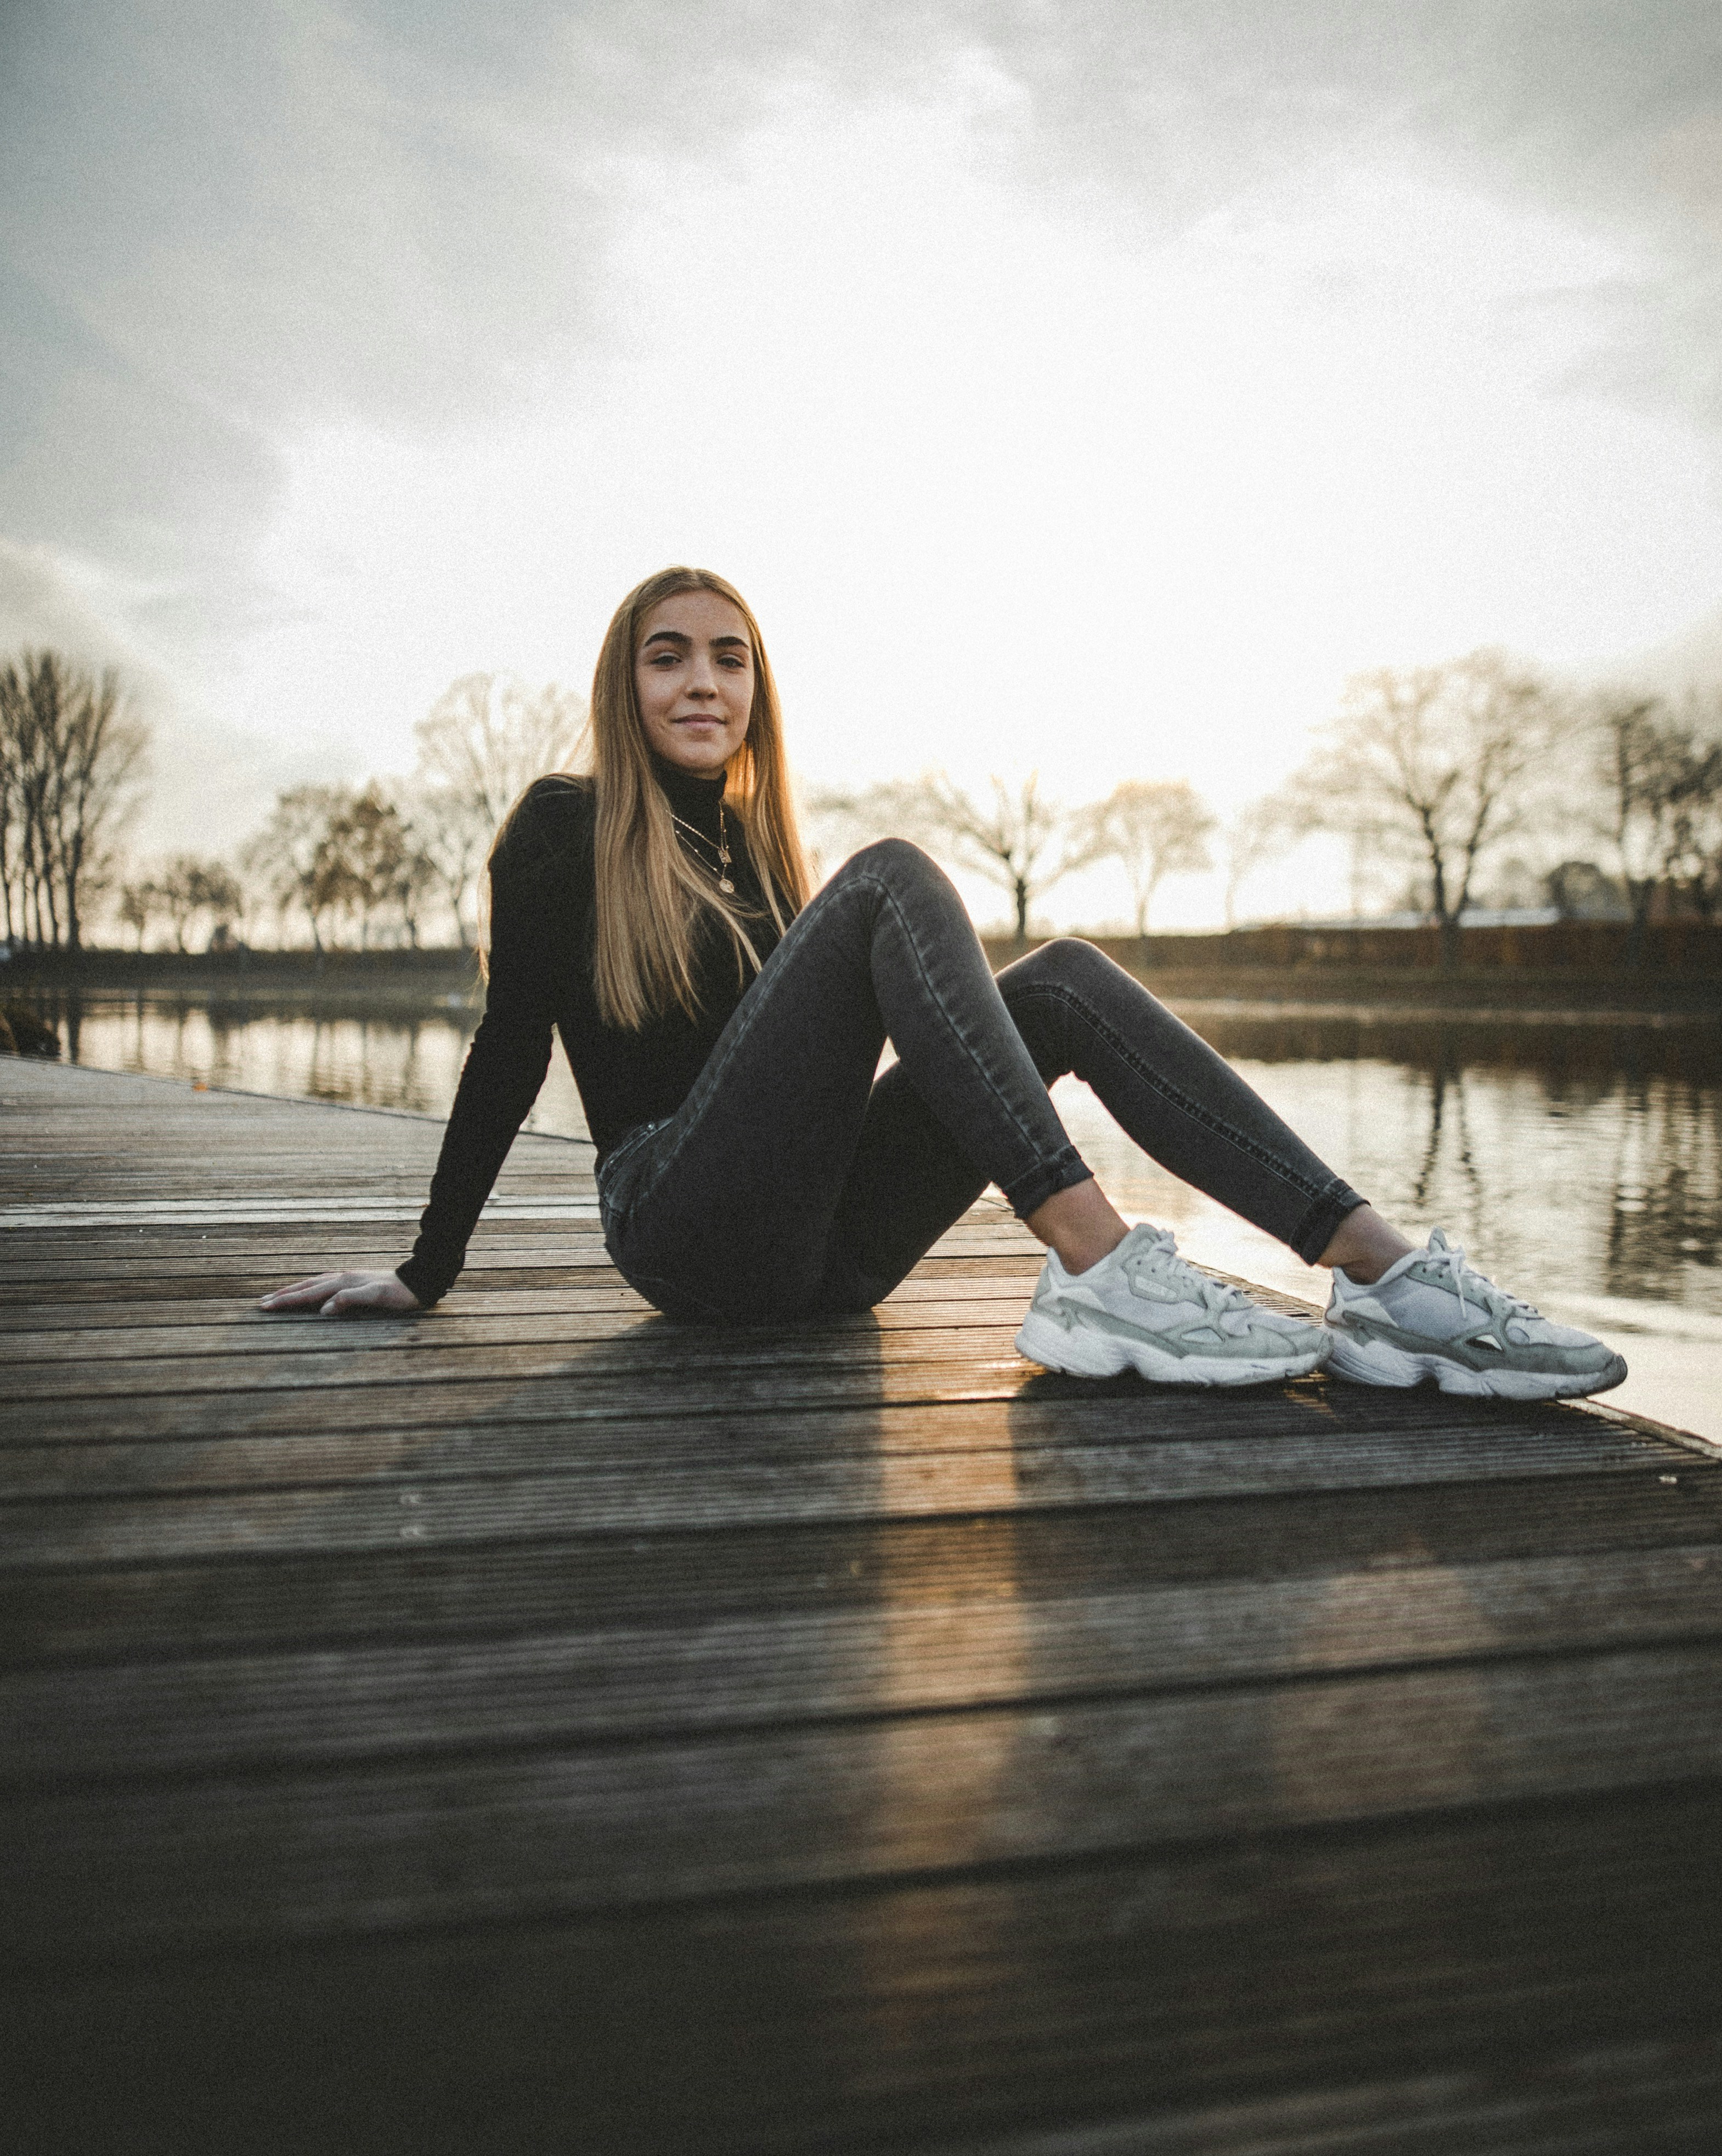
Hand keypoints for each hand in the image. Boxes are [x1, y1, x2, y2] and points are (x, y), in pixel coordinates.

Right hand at [258, 1270, 423, 1316]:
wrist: (417, 1282)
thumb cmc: (398, 1294)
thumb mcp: (376, 1297)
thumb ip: (349, 1300)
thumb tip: (323, 1310)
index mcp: (342, 1282)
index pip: (307, 1293)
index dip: (286, 1301)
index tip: (266, 1307)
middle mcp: (341, 1278)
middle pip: (305, 1286)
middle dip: (283, 1295)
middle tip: (261, 1304)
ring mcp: (347, 1278)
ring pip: (313, 1284)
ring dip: (294, 1291)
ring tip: (277, 1297)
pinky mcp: (353, 1282)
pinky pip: (323, 1284)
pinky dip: (309, 1289)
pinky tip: (309, 1293)